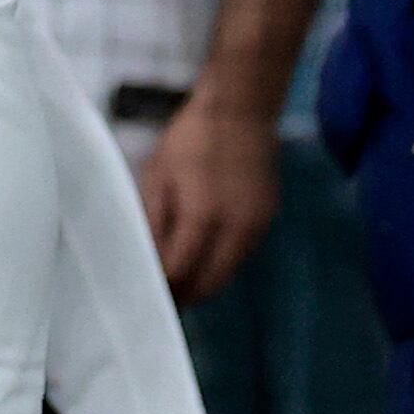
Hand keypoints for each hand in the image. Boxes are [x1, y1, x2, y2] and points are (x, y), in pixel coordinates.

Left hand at [139, 92, 285, 300]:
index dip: (163, 286)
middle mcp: (236, 230)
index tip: (145, 295)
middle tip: (163, 299)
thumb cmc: (188, 141)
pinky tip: (203, 260)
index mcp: (203, 218)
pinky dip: (222, 264)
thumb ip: (153, 221)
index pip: (181, 270)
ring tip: (179, 284)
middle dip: (186, 294)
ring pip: (229, 271)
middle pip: (210, 281)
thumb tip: (148, 259)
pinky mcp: (268, 220)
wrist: (240, 113)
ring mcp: (258, 226)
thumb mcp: (157, 176)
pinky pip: (243, 254)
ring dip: (206, 282)